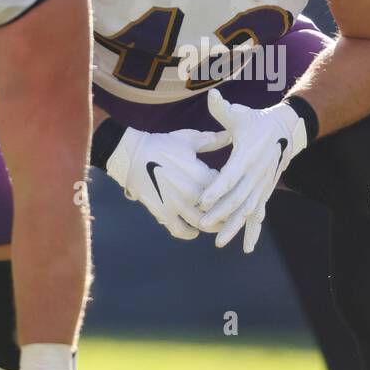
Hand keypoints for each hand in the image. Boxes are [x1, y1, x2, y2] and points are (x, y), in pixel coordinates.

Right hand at [106, 126, 228, 239]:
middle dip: (229, 211)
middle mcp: (191, 193)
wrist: (131, 156)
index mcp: (200, 174)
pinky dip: (189, 233)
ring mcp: (177, 205)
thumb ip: (211, 141)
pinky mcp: (163, 213)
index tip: (238, 189)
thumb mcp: (188, 140)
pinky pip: (179, 230)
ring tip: (220, 225)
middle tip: (236, 211)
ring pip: (203, 223)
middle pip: (219, 209)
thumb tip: (231, 135)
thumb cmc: (161, 145)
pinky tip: (195, 231)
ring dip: (214, 226)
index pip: (227, 188)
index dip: (234, 190)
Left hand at [198, 89, 308, 251]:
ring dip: (234, 226)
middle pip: (238, 197)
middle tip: (203, 223)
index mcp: (247, 155)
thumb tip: (211, 96)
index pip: (230, 175)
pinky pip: (259, 214)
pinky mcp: (265, 191)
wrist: (287, 131)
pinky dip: (253, 230)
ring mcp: (263, 185)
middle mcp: (257, 173)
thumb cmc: (257, 121)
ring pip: (248, 210)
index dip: (216, 189)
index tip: (202, 201)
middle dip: (220, 213)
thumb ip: (223, 109)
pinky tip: (247, 247)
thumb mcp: (240, 114)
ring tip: (220, 242)